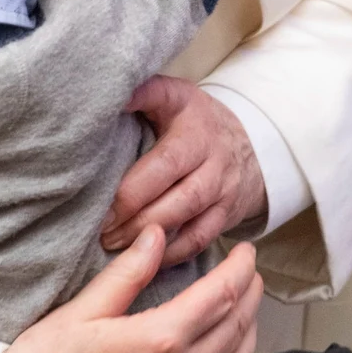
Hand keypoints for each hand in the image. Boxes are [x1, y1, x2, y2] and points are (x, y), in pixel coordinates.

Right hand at [0, 227, 260, 352]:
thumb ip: (128, 272)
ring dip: (247, 323)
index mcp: (159, 339)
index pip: (221, 295)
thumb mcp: (83, 309)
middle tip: (251, 267)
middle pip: (236, 324)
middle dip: (250, 291)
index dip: (240, 268)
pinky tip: (221, 341)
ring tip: (245, 299)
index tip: (245, 249)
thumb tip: (157, 235)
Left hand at [102, 77, 266, 264]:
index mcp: (194, 127)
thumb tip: (111, 93)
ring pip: (186, 218)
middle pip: (175, 193)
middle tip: (99, 229)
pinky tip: (142, 260)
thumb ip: (145, 92)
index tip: (99, 197)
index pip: (165, 159)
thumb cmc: (196, 121)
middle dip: (133, 214)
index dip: (133, 184)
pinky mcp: (226, 216)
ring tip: (112, 245)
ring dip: (147, 237)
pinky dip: (170, 254)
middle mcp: (213, 159)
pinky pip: (198, 241)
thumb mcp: (175, 95)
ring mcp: (222, 190)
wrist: (252, 146)